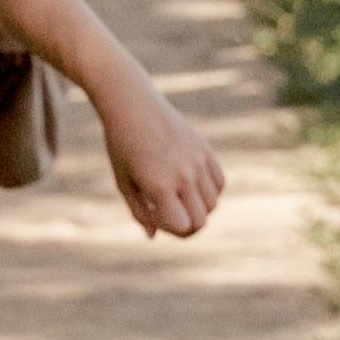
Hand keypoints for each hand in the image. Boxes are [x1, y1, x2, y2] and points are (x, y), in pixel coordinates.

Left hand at [103, 90, 224, 237]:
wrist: (132, 103)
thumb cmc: (121, 144)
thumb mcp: (124, 181)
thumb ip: (139, 211)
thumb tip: (153, 236)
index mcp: (160, 185)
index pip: (183, 226)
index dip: (171, 230)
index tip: (155, 216)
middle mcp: (184, 174)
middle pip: (202, 220)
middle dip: (185, 225)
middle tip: (166, 212)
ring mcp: (198, 161)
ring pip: (213, 203)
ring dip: (196, 207)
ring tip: (175, 195)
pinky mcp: (205, 150)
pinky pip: (219, 183)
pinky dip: (208, 190)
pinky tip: (188, 183)